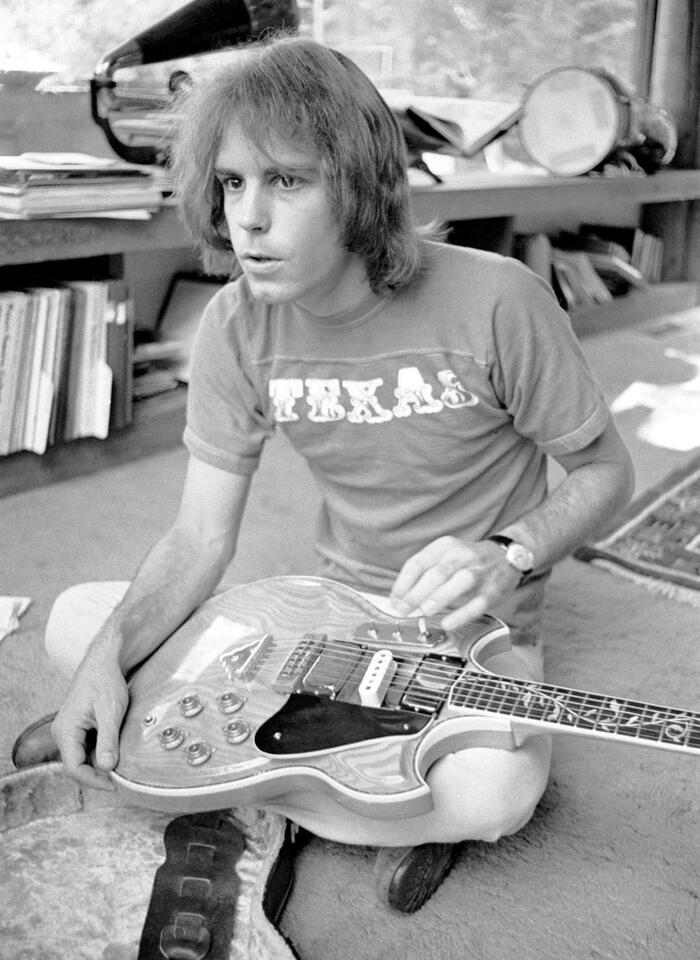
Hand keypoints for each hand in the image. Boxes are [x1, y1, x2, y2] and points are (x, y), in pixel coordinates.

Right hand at [51, 652, 128, 791]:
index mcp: (66, 730)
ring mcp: (67, 730)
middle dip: (96, 774)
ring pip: (80, 757)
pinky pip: (83, 748)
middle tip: (119, 780)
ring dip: (97, 764)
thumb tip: (107, 767)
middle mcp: (61, 732)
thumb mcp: (111, 712)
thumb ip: (108, 741)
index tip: (113, 785)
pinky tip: (112, 752)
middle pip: (75, 765)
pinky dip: (97, 753)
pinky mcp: (75, 728)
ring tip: (118, 766)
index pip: (74, 767)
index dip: (93, 780)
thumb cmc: (105, 683)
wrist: (101, 663)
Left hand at [389, 536, 520, 628]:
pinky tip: (447, 622)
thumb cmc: (468, 559)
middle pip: (436, 573)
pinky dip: (461, 614)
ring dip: (438, 598)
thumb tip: (402, 598)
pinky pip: (477, 603)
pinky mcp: (493, 590)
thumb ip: (425, 572)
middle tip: (403, 610)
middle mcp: (462, 555)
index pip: (418, 563)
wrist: (506, 555)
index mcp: (445, 546)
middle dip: (416, 593)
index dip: (403, 583)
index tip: (395, 600)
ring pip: (458, 582)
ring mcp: (479, 572)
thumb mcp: (445, 555)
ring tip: (423, 612)